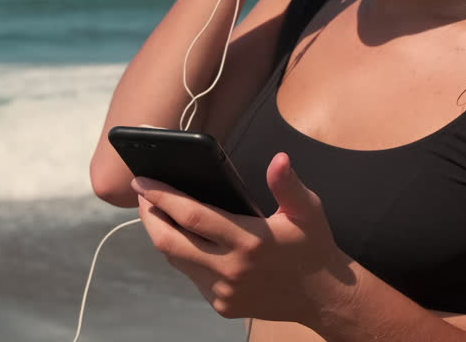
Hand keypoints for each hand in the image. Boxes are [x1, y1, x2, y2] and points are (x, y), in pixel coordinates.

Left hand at [133, 152, 355, 325]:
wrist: (323, 296)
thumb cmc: (312, 246)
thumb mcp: (307, 210)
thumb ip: (288, 184)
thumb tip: (279, 159)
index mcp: (250, 241)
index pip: (193, 216)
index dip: (163, 197)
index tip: (143, 181)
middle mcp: (231, 269)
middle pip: (170, 242)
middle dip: (149, 216)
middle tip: (142, 195)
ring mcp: (224, 292)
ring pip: (177, 260)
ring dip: (163, 235)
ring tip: (158, 212)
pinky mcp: (222, 305)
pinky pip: (192, 277)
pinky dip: (184, 256)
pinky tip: (186, 239)